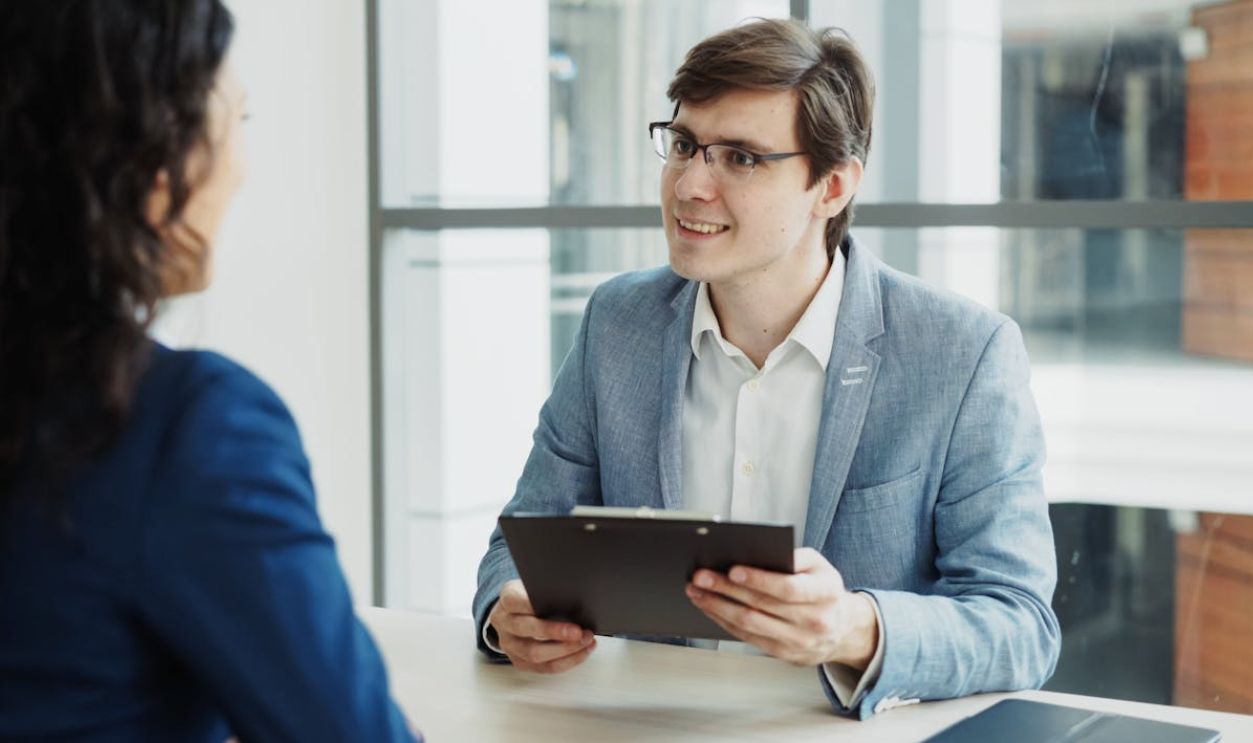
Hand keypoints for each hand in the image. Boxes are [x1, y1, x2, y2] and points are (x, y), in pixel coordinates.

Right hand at [487, 579, 596, 673]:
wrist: (512, 612)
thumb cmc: (529, 597)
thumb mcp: (533, 586)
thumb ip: (546, 591)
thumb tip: (574, 601)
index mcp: (507, 600)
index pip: (515, 601)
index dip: (533, 604)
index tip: (559, 603)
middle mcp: (504, 623)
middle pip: (526, 630)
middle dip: (555, 632)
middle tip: (579, 632)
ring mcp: (510, 645)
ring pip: (534, 654)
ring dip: (565, 650)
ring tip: (585, 641)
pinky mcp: (520, 661)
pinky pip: (544, 668)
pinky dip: (567, 661)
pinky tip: (582, 652)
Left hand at [685, 547, 878, 667]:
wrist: (842, 629)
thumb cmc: (823, 590)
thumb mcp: (819, 565)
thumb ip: (793, 556)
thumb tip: (756, 553)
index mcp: (826, 593)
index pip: (788, 588)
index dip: (759, 580)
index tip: (733, 570)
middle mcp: (814, 621)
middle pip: (762, 606)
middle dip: (726, 590)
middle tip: (701, 576)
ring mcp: (798, 641)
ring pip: (749, 624)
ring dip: (717, 607)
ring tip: (697, 591)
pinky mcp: (783, 653)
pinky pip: (747, 637)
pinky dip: (724, 621)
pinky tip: (709, 607)